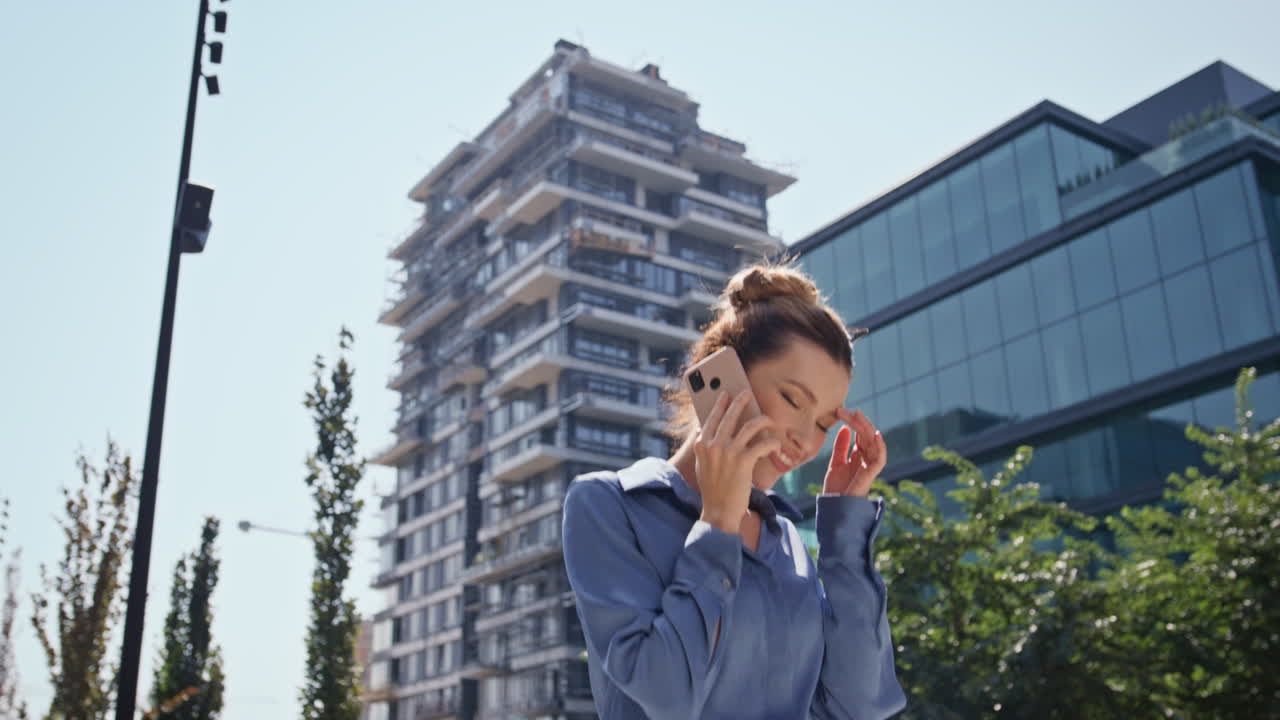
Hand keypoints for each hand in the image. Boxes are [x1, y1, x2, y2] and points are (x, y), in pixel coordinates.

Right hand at [694, 390, 780, 534]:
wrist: (719, 511)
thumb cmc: (712, 489)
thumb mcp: (702, 465)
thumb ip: (704, 447)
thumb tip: (704, 430)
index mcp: (702, 445)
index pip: (711, 418)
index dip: (720, 404)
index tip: (726, 394)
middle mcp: (714, 445)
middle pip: (730, 416)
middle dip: (740, 401)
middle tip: (747, 393)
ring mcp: (729, 452)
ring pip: (750, 426)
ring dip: (762, 420)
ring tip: (768, 419)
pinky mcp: (744, 461)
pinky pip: (762, 444)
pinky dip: (772, 443)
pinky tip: (776, 446)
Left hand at [822, 409, 886, 496]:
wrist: (833, 509)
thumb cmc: (836, 489)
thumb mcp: (836, 463)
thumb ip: (841, 447)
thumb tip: (844, 428)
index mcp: (858, 457)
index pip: (860, 435)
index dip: (853, 422)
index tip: (841, 411)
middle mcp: (866, 460)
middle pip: (866, 436)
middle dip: (858, 422)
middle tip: (845, 410)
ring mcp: (868, 467)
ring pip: (873, 444)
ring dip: (866, 428)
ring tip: (857, 415)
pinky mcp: (869, 476)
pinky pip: (879, 460)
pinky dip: (880, 447)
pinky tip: (876, 435)